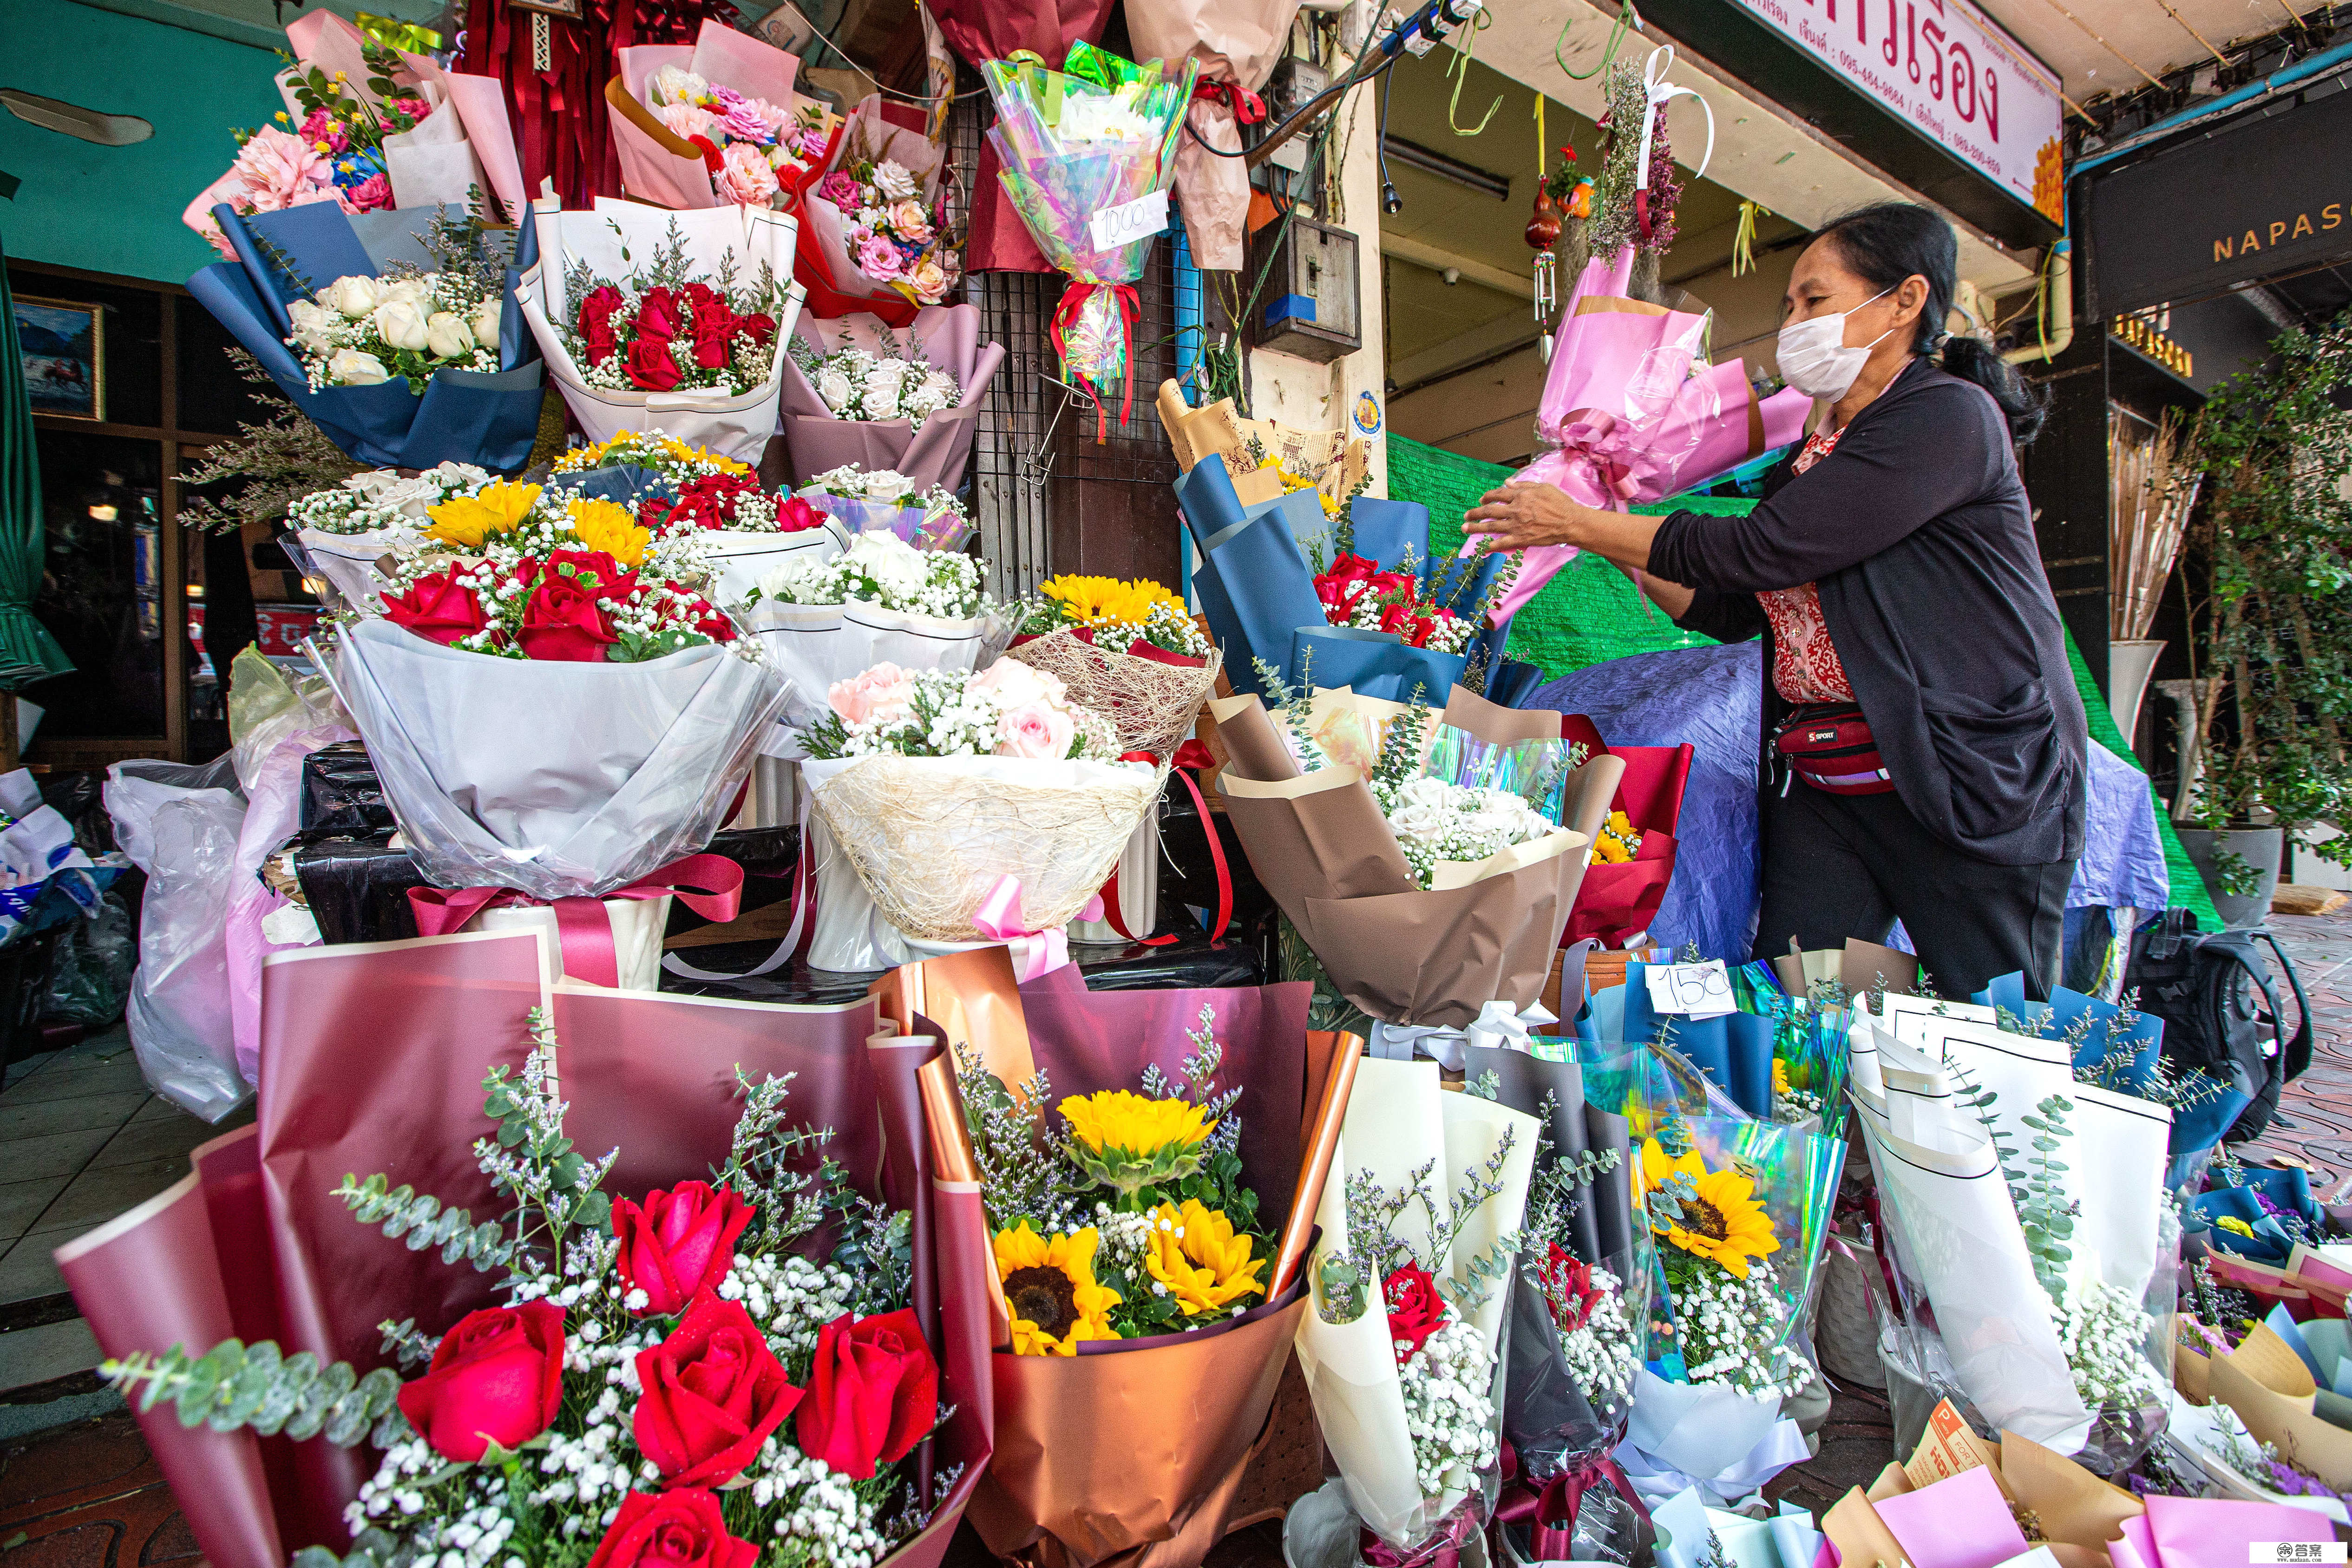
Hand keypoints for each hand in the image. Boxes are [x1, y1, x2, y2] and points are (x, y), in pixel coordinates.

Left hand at [1463, 482, 1596, 551]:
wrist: (1570, 522)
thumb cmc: (1560, 503)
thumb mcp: (1543, 487)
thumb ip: (1523, 485)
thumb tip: (1507, 482)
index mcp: (1520, 495)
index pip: (1498, 494)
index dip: (1488, 496)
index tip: (1481, 499)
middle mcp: (1515, 510)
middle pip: (1490, 510)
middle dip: (1475, 513)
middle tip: (1465, 516)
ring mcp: (1517, 525)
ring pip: (1492, 526)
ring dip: (1476, 528)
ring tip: (1465, 529)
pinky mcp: (1521, 539)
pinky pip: (1503, 543)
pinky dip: (1492, 545)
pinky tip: (1483, 548)